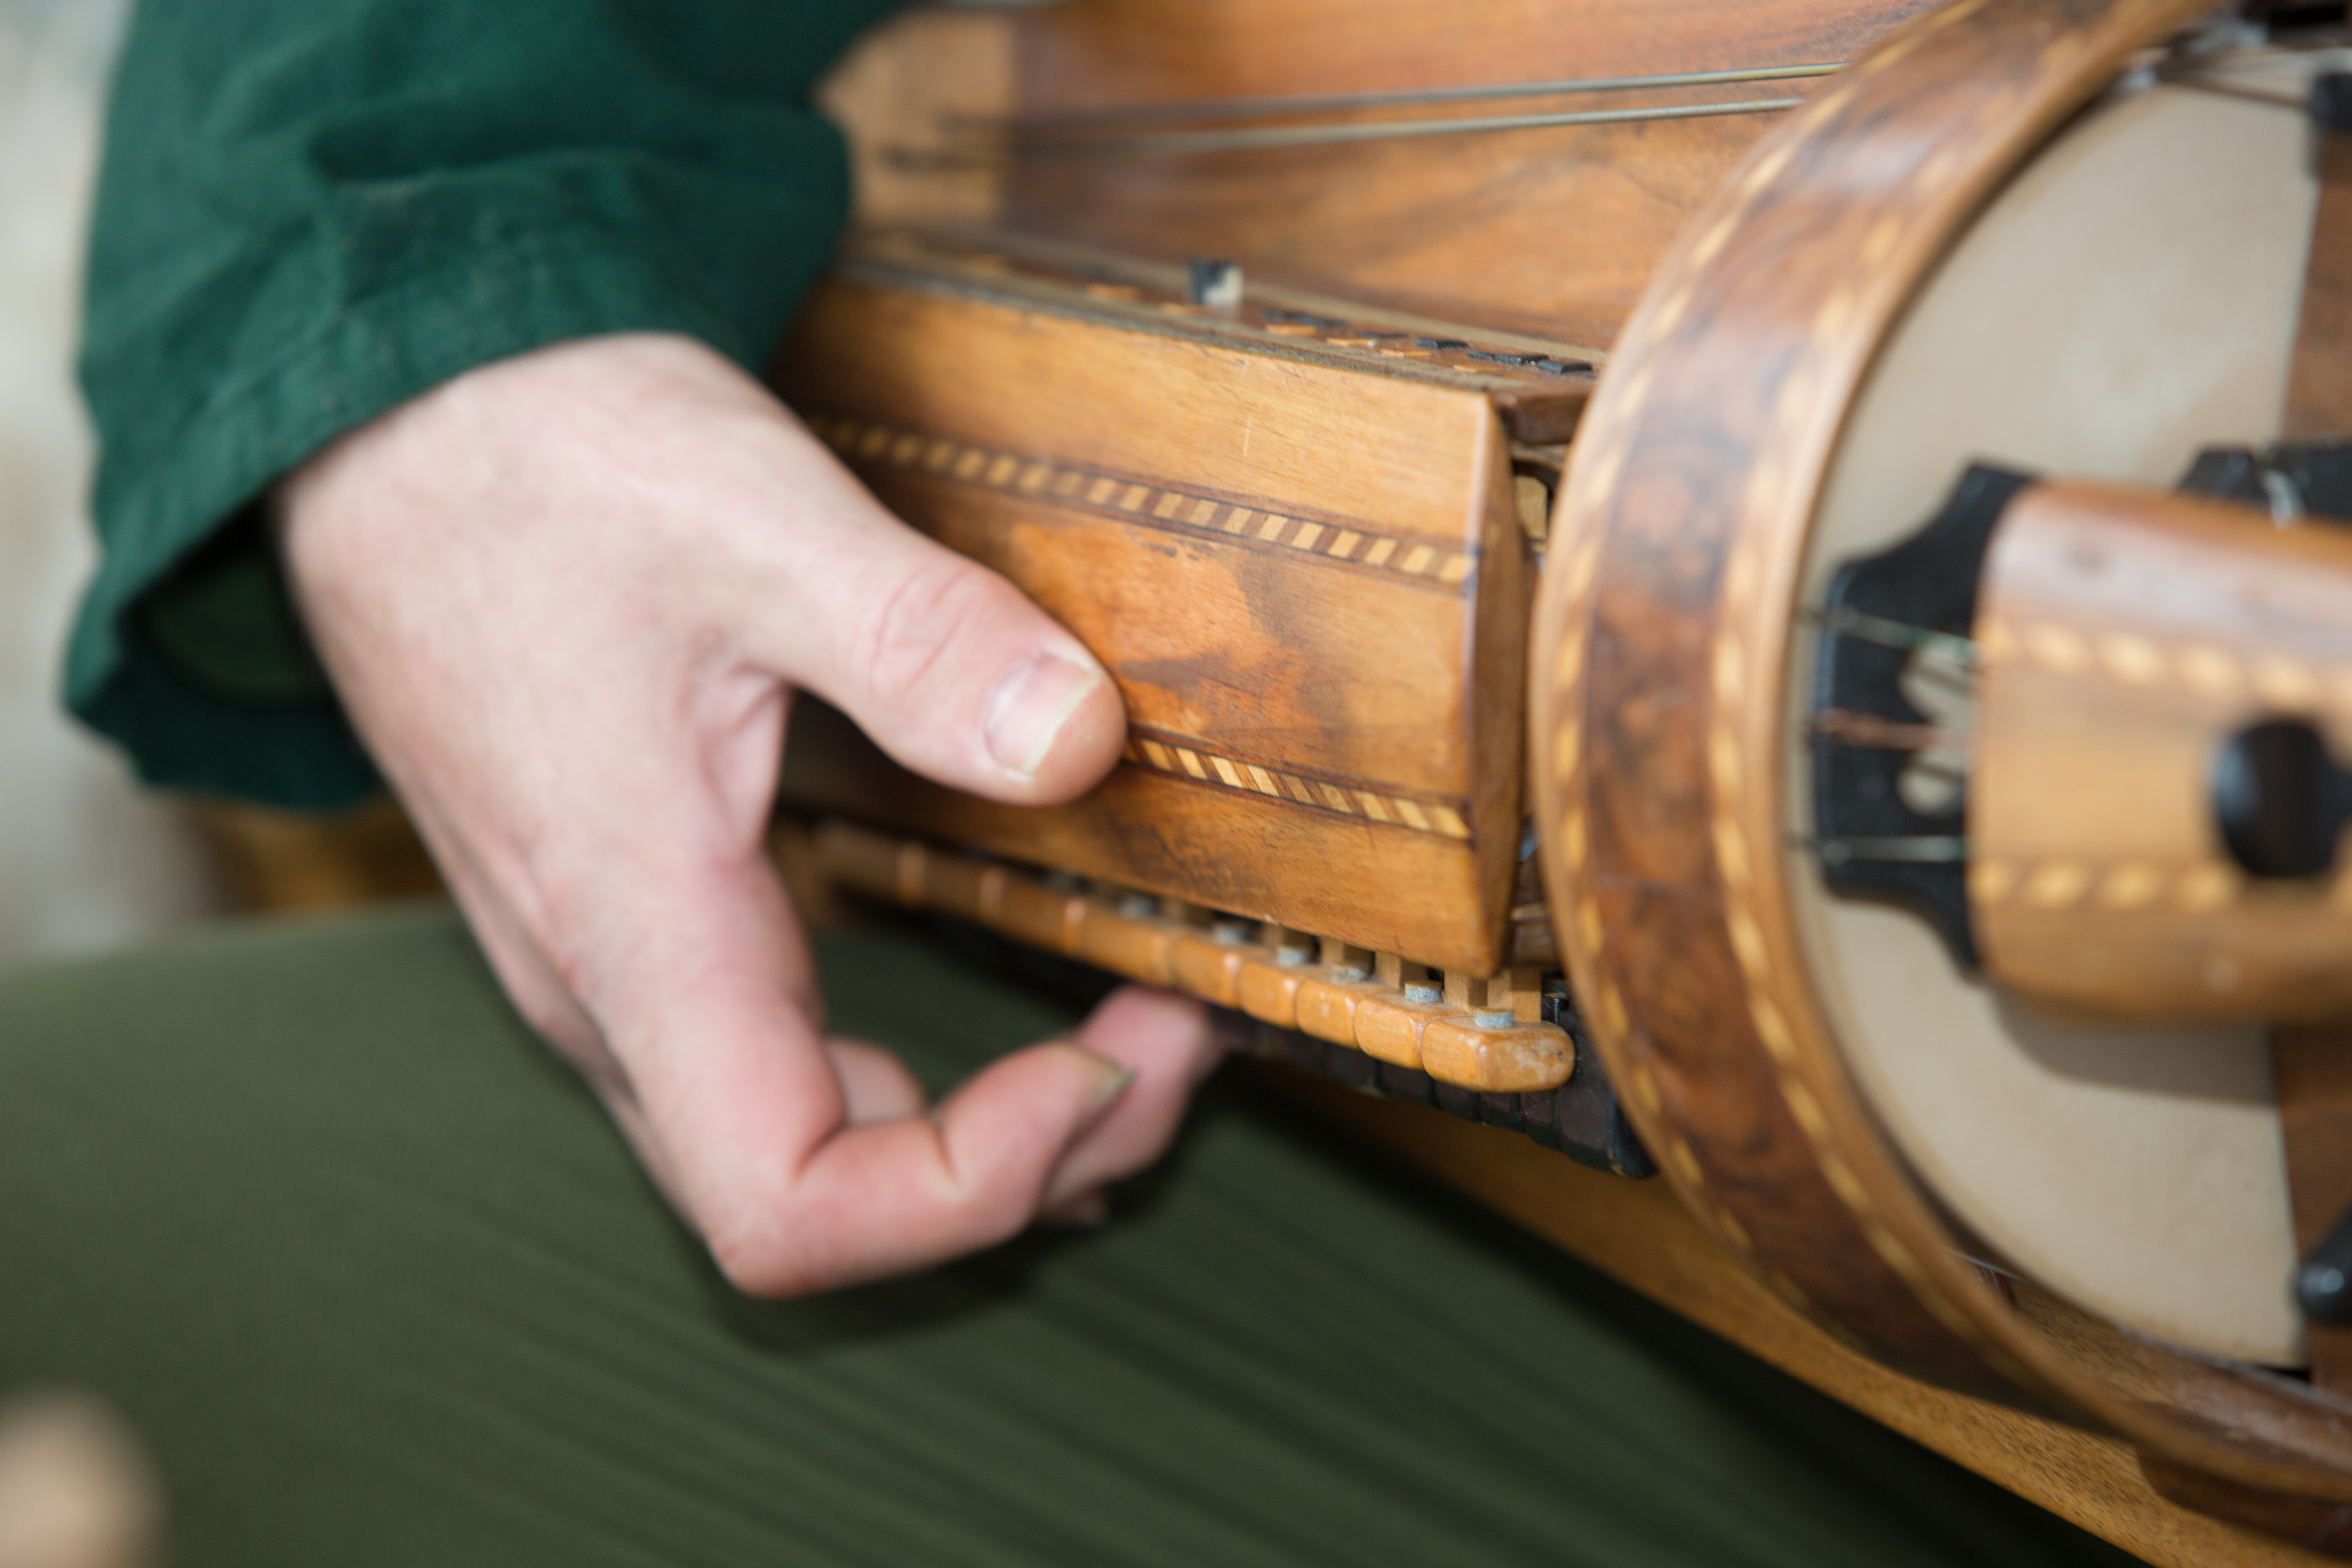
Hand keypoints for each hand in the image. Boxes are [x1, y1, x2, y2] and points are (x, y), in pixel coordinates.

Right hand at [279, 332, 1218, 1294]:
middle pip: (818, 1204)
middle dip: (1025, 1166)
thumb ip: (920, 639)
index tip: (1110, 1053)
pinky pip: (779, 1076)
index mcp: (636, 933)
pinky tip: (1006, 1013)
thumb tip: (1079, 741)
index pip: (790, 1209)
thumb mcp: (754, 517)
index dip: (970, 1187)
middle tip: (1174, 1039)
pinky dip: (918, 1083)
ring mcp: (613, 968)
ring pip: (802, 1149)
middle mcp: (611, 991)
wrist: (392, 418)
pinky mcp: (637, 924)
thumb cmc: (544, 461)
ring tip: (1130, 1035)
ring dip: (982, 1136)